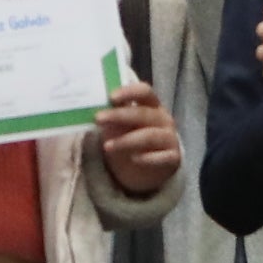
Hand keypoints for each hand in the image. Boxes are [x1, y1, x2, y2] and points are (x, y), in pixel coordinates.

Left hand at [92, 77, 178, 197]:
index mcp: (151, 105)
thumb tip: (89, 106)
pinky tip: (134, 159)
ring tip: (106, 147)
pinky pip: (162, 158)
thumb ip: (111, 115)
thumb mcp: (119, 126)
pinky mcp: (173, 159)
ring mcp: (170, 139)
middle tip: (98, 119)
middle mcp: (163, 119)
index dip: (129, 92)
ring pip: (150, 136)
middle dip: (119, 116)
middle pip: (143, 113)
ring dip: (127, 140)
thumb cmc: (131, 139)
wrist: (147, 170)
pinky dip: (147, 158)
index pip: (144, 92)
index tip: (111, 97)